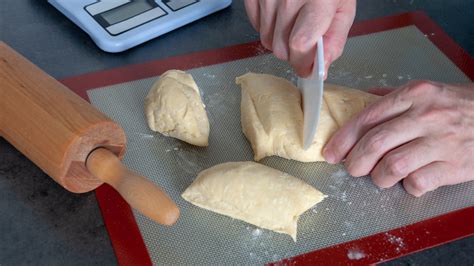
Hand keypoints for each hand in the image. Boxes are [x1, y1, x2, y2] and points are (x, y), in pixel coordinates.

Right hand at [244, 0, 355, 76]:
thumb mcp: (343, 8)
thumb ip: (335, 40)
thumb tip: (321, 68)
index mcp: (318, 0)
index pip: (300, 45)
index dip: (303, 63)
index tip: (308, 68)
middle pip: (281, 48)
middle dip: (292, 54)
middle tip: (303, 41)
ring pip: (267, 41)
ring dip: (279, 41)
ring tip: (293, 23)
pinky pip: (256, 26)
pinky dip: (267, 27)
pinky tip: (280, 15)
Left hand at [323, 81, 473, 196]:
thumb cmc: (458, 105)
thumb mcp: (427, 91)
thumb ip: (392, 97)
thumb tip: (360, 101)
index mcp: (414, 95)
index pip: (367, 118)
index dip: (343, 138)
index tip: (330, 151)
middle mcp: (426, 116)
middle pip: (375, 143)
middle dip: (355, 161)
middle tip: (350, 168)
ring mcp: (441, 142)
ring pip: (393, 166)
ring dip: (379, 177)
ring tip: (381, 176)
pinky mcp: (455, 166)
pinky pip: (418, 183)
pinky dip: (408, 186)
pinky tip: (410, 180)